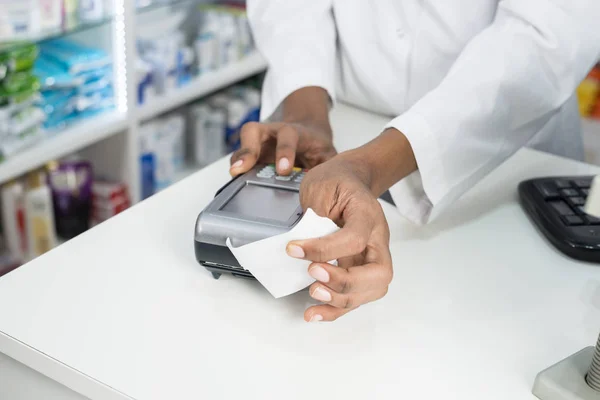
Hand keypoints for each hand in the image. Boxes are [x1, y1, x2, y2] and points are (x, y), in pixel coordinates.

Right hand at [229, 120, 336, 175]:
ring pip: (243, 143)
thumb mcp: (327, 153)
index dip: (284, 151)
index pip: (288, 137)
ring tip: (234, 175)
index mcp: (293, 132)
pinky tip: (237, 182)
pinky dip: (237, 169)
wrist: (307, 131)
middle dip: (248, 150)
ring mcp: (258, 141)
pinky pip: (240, 158)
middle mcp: (271, 132)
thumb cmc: (315, 144)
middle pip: (254, 131)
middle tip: (242, 168)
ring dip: (238, 159)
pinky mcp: (251, 153)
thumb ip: (327, 165)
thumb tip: (329, 184)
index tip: (283, 169)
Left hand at [285, 154, 393, 321]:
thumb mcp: (321, 187)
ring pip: (370, 291)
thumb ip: (314, 218)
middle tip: (313, 276)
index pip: (354, 238)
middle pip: (377, 274)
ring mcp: (372, 257)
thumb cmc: (337, 182)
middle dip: (344, 283)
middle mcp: (377, 240)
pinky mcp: (361, 270)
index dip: (324, 249)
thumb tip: (300, 249)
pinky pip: (355, 297)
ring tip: (312, 295)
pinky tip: (314, 313)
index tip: (293, 249)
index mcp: (368, 215)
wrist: (351, 179)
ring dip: (340, 301)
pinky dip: (336, 310)